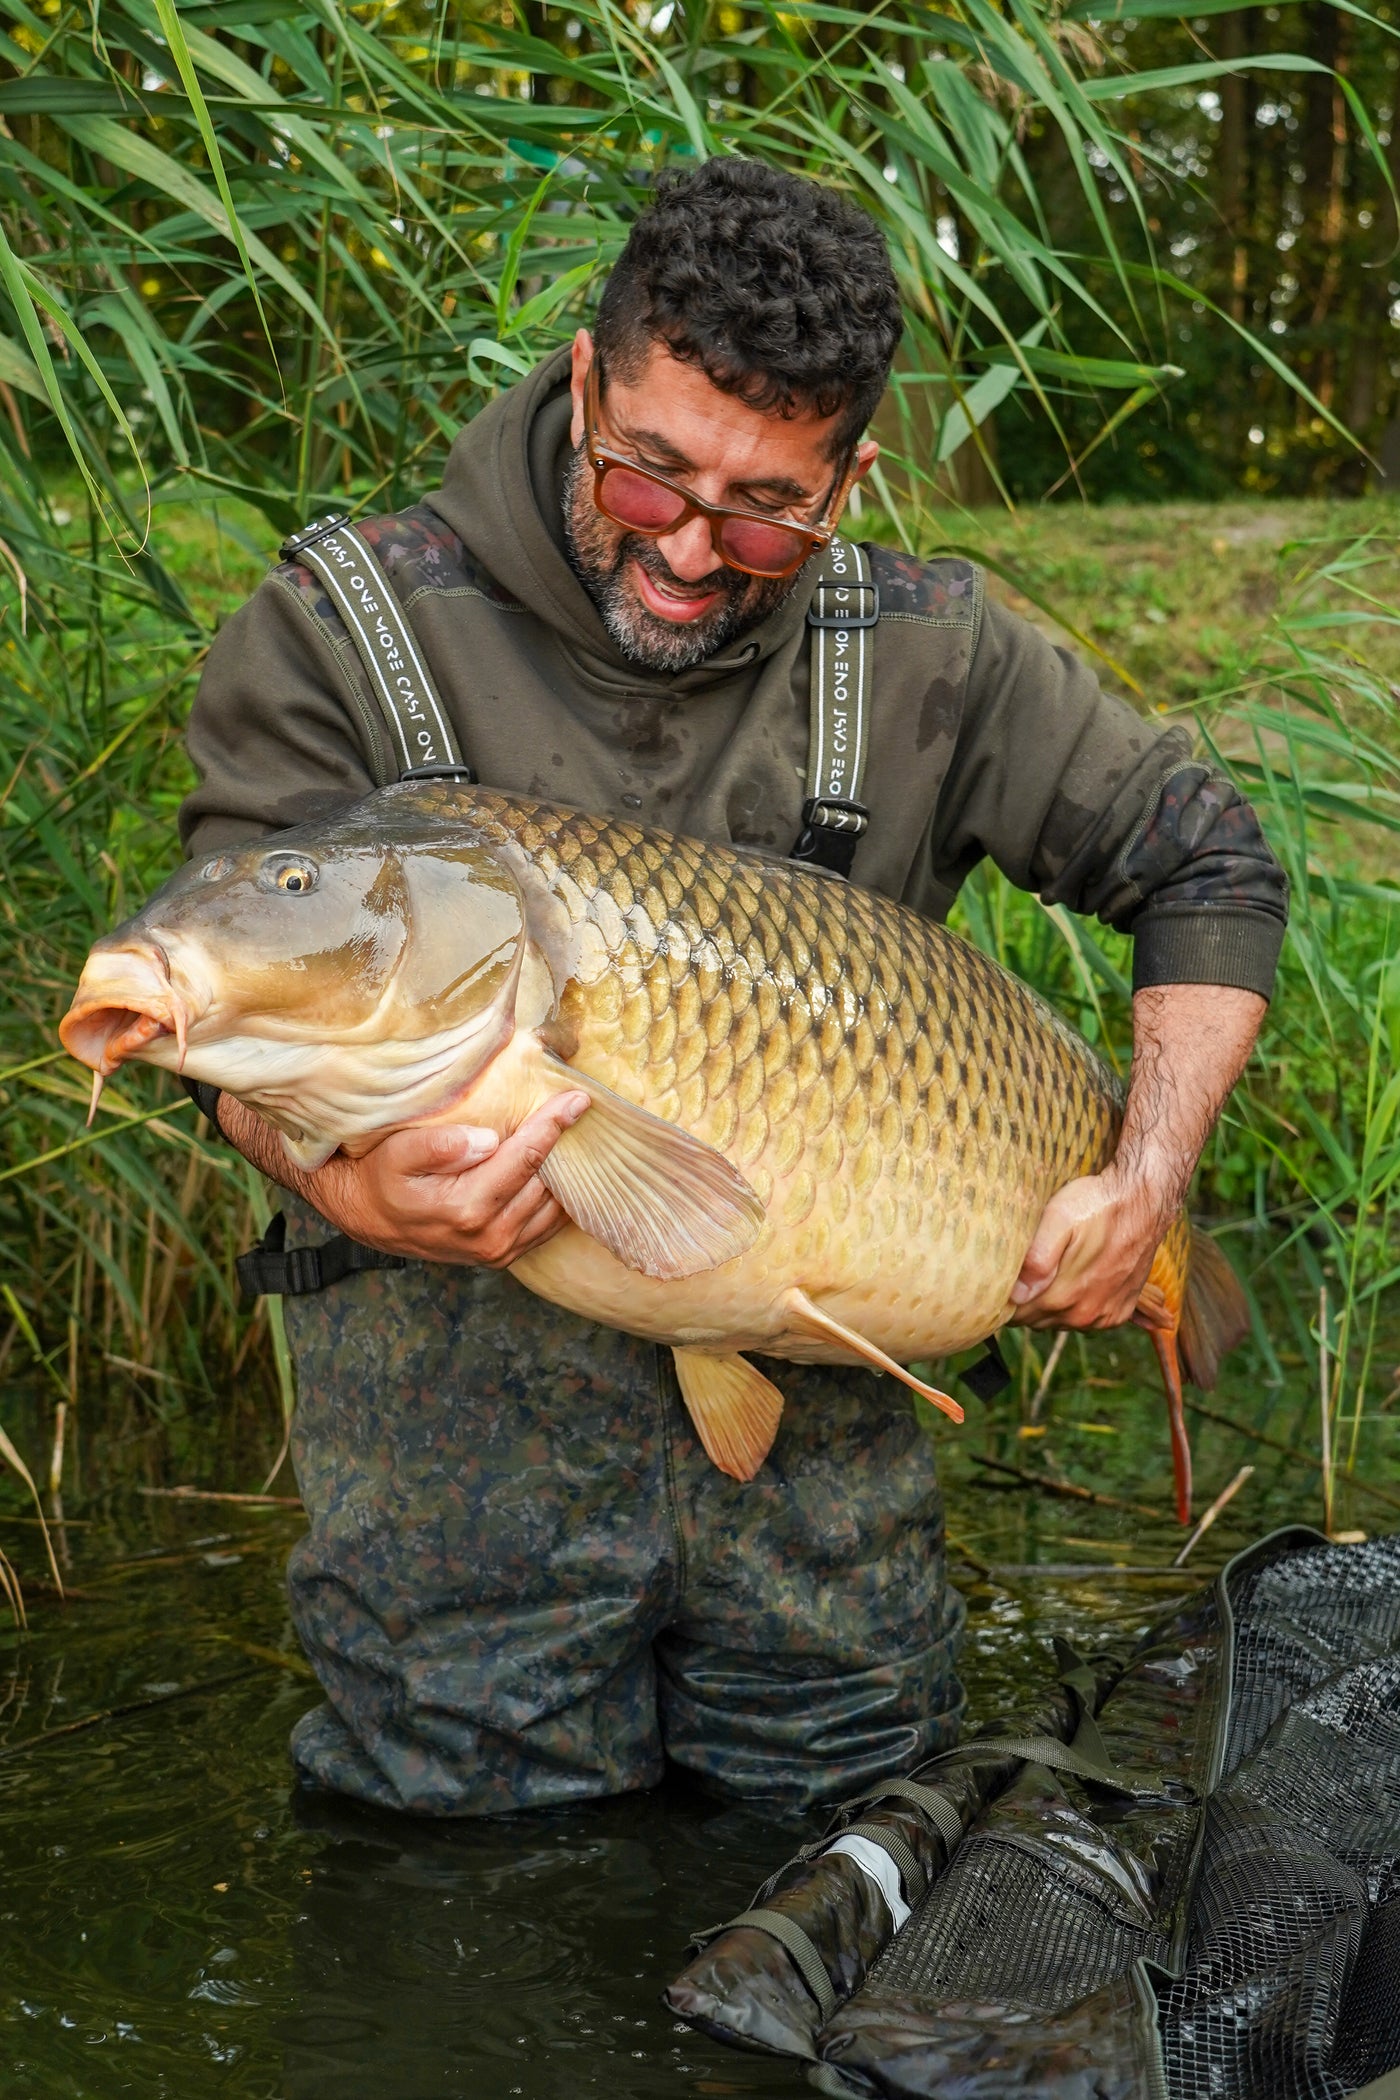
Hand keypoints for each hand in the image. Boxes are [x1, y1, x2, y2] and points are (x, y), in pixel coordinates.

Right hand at [286, 1094, 589, 1267]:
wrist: (367, 1218)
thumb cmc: (381, 1177)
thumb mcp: (397, 1153)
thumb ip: (439, 1145)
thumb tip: (487, 1140)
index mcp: (466, 1208)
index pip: (524, 1159)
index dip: (553, 1126)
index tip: (577, 1099)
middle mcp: (489, 1235)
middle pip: (546, 1183)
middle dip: (566, 1145)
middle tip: (580, 1110)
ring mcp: (498, 1250)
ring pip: (553, 1208)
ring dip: (566, 1173)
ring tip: (576, 1135)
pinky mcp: (503, 1255)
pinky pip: (546, 1227)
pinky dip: (559, 1198)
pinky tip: (561, 1169)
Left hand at [1009, 1167, 1172, 1331]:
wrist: (1143, 1200)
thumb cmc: (1096, 1205)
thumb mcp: (1058, 1219)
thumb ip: (1037, 1259)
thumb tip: (1016, 1294)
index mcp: (1064, 1296)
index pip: (1018, 1314)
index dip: (1007, 1297)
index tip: (1005, 1277)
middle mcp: (1085, 1314)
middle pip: (1037, 1320)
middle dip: (1027, 1301)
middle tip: (1026, 1271)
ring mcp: (1105, 1316)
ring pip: (1060, 1322)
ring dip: (1051, 1305)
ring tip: (1052, 1272)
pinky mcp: (1120, 1312)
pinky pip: (1086, 1322)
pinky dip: (1076, 1306)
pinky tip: (1076, 1280)